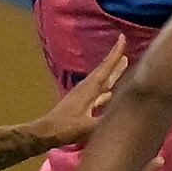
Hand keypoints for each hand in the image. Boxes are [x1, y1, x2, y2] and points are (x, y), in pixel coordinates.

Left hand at [15, 44, 131, 155]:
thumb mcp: (89, 126)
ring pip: (102, 81)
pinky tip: (111, 92)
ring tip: (123, 64)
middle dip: (115, 61)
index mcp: (89, 90)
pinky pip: (98, 92)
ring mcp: (83, 96)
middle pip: (104, 72)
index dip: (115, 54)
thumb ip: (107, 120)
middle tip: (125, 49)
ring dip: (112, 73)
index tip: (122, 37)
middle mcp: (87, 89)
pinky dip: (106, 88)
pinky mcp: (81, 104)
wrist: (45, 133)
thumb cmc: (66, 128)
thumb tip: (126, 114)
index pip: (106, 68)